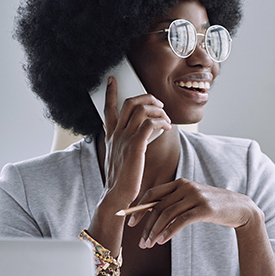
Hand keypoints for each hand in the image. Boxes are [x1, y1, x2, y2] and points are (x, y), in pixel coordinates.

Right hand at [99, 76, 171, 210]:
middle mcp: (116, 134)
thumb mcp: (117, 158)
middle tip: (159, 104)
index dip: (110, 92)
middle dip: (147, 97)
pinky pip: (149, 123)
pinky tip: (166, 127)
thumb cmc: (120, 180)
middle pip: (130, 103)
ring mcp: (125, 138)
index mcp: (111, 136)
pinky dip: (160, 121)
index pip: (108, 108)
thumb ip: (121, 145)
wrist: (116, 195)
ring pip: (142, 110)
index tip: (112, 80)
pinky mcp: (136, 145)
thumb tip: (133, 139)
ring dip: (158, 110)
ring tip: (166, 118)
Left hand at [127, 178, 262, 247]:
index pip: (152, 194)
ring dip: (155, 231)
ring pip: (167, 214)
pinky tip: (162, 240)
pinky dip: (169, 231)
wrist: (240, 208)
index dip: (138, 208)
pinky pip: (181, 220)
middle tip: (141, 242)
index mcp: (180, 183)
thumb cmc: (213, 206)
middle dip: (146, 226)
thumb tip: (151, 214)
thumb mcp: (192, 199)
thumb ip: (174, 202)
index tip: (131, 223)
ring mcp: (196, 196)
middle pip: (158, 206)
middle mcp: (186, 186)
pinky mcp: (204, 208)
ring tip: (150, 244)